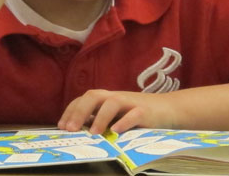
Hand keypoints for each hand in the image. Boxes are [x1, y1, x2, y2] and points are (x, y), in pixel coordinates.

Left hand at [58, 90, 177, 133]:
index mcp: (106, 98)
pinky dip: (124, 122)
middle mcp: (116, 97)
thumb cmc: (137, 114)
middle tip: (70, 129)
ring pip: (113, 103)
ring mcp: (131, 103)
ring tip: (93, 133)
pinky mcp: (145, 111)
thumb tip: (79, 131)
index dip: (71, 111)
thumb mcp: (116, 115)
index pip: (84, 99)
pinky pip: (134, 114)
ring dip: (101, 117)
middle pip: (94, 96)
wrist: (167, 108)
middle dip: (80, 111)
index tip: (62, 126)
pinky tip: (116, 132)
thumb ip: (100, 119)